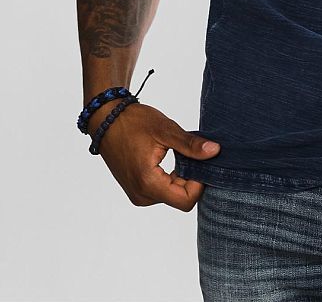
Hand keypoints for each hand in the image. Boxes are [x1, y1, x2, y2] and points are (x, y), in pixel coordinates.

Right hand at [91, 101, 220, 209]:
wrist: (106, 120)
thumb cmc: (133, 122)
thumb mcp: (166, 130)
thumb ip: (190, 145)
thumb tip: (215, 151)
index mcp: (148, 183)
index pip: (186, 200)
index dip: (199, 183)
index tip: (201, 161)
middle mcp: (142, 195)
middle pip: (180, 199)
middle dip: (192, 179)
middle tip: (192, 154)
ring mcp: (138, 194)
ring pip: (172, 195)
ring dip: (181, 178)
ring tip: (178, 154)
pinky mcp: (136, 189)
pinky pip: (161, 191)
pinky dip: (171, 179)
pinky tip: (170, 159)